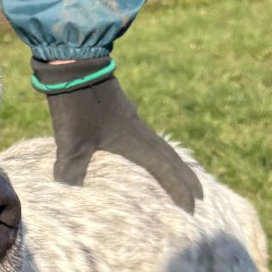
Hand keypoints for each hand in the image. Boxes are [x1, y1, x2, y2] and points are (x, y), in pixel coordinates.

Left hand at [32, 57, 201, 212]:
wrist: (72, 62)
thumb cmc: (75, 103)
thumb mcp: (71, 141)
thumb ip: (71, 170)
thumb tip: (69, 195)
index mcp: (134, 139)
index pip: (164, 169)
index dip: (179, 189)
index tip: (192, 209)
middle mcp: (139, 130)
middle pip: (172, 157)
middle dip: (187, 178)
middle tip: (202, 196)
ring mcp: (132, 120)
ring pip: (162, 147)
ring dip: (176, 165)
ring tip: (184, 179)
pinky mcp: (121, 114)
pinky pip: (149, 139)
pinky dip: (158, 152)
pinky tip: (148, 155)